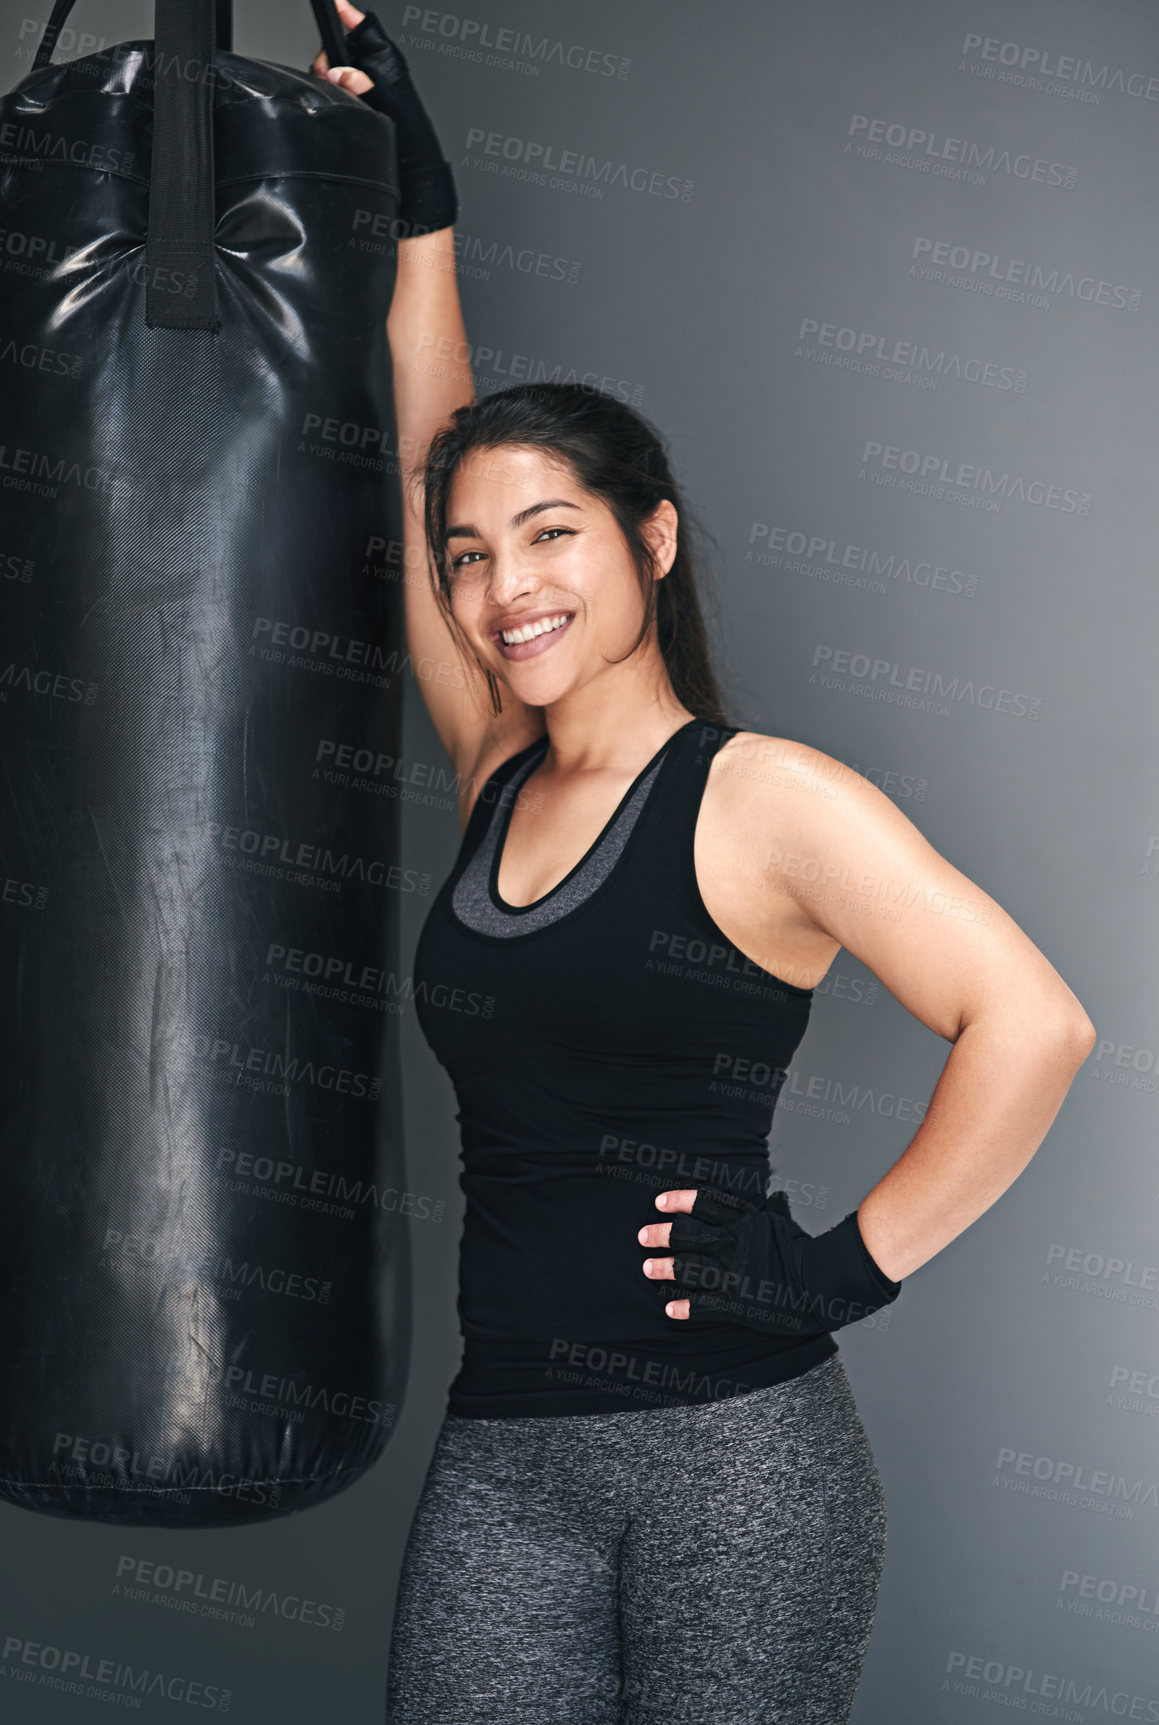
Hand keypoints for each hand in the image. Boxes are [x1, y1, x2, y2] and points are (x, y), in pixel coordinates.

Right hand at [310, 0, 458, 235]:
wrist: (416, 188)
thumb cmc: (414, 152)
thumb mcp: (391, 111)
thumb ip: (364, 87)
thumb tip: (340, 73)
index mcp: (390, 71)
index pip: (366, 32)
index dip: (348, 15)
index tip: (335, 3)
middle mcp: (378, 81)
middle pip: (343, 53)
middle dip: (330, 59)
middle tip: (328, 75)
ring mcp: (366, 98)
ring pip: (337, 76)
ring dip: (330, 81)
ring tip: (333, 94)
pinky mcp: (359, 115)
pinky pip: (337, 96)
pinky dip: (331, 97)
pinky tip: (332, 104)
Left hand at [638, 1185, 902, 1335]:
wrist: (821, 1283)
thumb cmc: (806, 1253)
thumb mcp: (784, 1224)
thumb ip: (771, 1212)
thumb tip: (776, 1199)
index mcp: (745, 1220)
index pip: (705, 1204)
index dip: (679, 1201)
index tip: (659, 1203)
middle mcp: (733, 1242)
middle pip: (687, 1234)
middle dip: (661, 1235)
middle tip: (643, 1236)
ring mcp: (732, 1272)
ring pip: (687, 1268)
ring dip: (663, 1268)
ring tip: (647, 1269)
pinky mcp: (735, 1302)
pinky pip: (702, 1305)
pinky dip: (683, 1307)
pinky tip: (669, 1308)